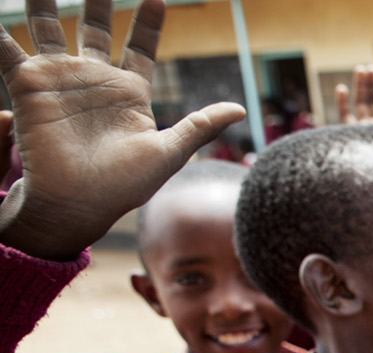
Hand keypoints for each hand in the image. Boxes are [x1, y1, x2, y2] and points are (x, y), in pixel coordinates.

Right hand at [0, 0, 244, 259]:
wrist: (80, 203)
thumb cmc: (125, 186)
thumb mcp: (169, 152)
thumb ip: (200, 125)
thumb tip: (240, 108)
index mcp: (128, 92)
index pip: (139, 46)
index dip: (147, 22)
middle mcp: (92, 80)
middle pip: (92, 27)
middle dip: (96, 0)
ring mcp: (59, 79)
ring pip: (48, 27)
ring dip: (43, 1)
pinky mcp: (28, 85)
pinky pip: (6, 48)